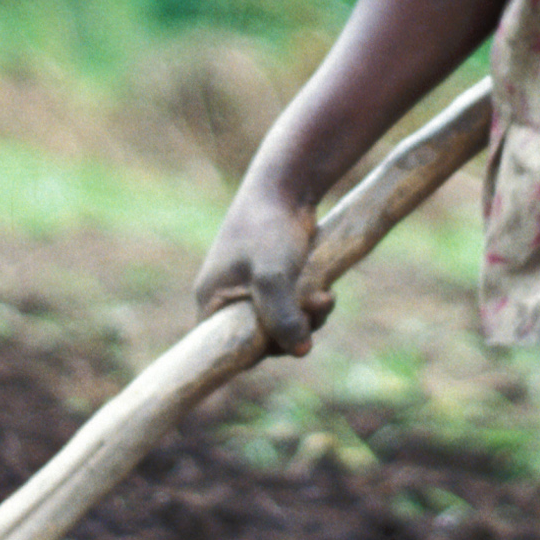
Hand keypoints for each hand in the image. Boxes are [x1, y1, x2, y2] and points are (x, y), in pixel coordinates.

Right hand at [192, 167, 329, 356]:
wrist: (286, 188)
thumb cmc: (269, 228)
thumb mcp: (273, 275)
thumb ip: (282, 316)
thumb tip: (301, 351)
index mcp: (212, 299)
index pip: (225, 346)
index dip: (254, 351)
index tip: (281, 344)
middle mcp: (228, 299)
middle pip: (260, 338)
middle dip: (291, 330)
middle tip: (315, 310)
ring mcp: (252, 290)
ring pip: (281, 325)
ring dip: (308, 318)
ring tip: (326, 298)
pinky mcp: (275, 283)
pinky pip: (292, 309)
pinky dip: (310, 305)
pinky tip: (326, 292)